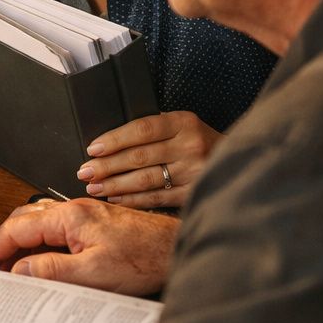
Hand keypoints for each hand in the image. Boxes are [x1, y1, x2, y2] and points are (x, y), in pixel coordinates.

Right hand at [0, 198, 177, 294]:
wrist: (178, 249)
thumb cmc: (146, 258)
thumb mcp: (95, 273)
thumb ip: (52, 270)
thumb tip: (18, 271)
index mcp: (68, 217)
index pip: (16, 229)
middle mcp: (73, 210)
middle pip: (22, 221)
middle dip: (0, 244)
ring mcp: (84, 216)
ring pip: (38, 223)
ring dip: (19, 244)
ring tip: (9, 268)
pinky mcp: (94, 225)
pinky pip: (55, 230)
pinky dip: (39, 244)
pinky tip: (42, 261)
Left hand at [78, 110, 219, 208]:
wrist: (238, 160)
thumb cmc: (197, 140)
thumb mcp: (180, 125)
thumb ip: (153, 129)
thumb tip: (108, 142)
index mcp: (184, 122)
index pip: (142, 129)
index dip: (114, 140)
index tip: (92, 149)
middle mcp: (191, 146)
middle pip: (139, 157)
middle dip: (107, 166)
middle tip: (84, 172)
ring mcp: (194, 171)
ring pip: (145, 179)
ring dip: (115, 185)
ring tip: (94, 187)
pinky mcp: (194, 193)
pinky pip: (157, 197)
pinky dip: (133, 199)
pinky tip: (115, 198)